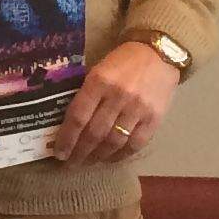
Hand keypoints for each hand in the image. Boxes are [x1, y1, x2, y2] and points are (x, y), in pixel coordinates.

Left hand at [49, 42, 181, 165]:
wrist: (159, 54)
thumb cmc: (122, 61)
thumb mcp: (98, 70)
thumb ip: (86, 94)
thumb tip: (67, 124)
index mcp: (99, 81)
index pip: (78, 116)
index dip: (67, 138)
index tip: (59, 153)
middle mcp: (118, 96)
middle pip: (95, 133)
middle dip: (79, 152)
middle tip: (70, 163)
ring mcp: (138, 109)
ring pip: (114, 141)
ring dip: (98, 156)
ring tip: (88, 162)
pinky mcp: (154, 118)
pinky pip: (135, 144)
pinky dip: (121, 155)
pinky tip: (110, 159)